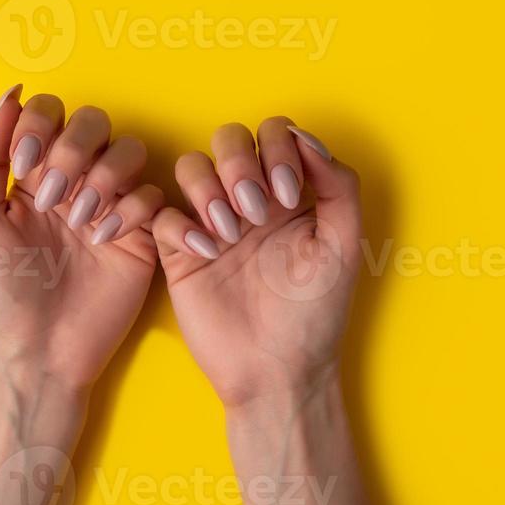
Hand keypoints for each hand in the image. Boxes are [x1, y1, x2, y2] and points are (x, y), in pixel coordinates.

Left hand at [0, 87, 163, 504]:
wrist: (38, 351)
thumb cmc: (1, 291)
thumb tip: (9, 92)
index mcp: (34, 172)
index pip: (50, 112)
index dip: (42, 126)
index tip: (25, 166)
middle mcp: (75, 180)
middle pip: (94, 121)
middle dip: (73, 151)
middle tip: (52, 199)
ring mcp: (111, 204)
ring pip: (130, 149)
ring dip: (104, 177)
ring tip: (81, 222)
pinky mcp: (143, 233)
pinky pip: (153, 193)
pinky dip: (130, 209)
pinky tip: (104, 239)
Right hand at [152, 118, 374, 504]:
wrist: (278, 371)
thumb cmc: (316, 312)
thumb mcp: (342, 245)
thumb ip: (338, 184)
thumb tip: (305, 138)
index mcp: (286, 191)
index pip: (273, 134)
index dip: (277, 150)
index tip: (289, 196)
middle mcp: (247, 198)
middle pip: (228, 139)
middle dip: (239, 165)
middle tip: (257, 211)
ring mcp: (210, 222)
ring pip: (190, 165)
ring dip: (209, 189)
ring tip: (231, 233)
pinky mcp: (179, 251)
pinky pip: (161, 213)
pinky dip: (181, 225)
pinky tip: (208, 253)